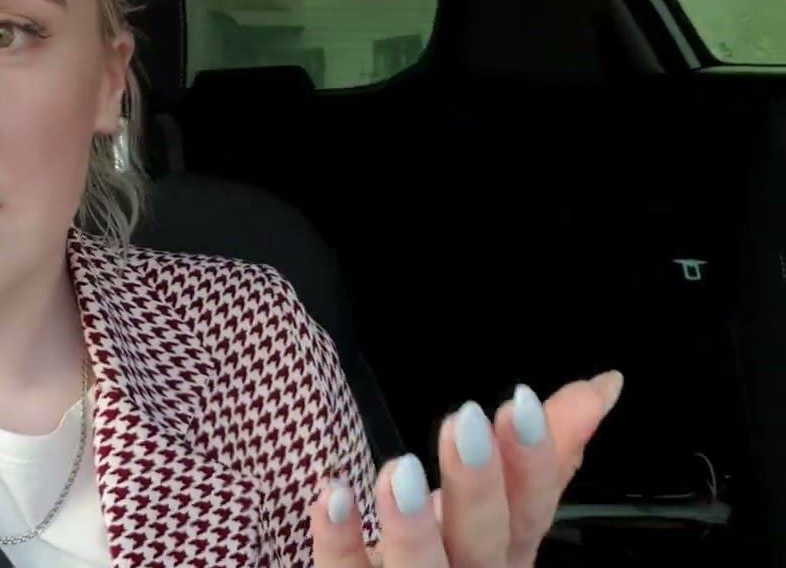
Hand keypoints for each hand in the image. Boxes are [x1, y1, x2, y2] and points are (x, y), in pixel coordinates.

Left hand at [310, 370, 623, 567]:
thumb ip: (547, 453)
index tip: (520, 402)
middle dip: (477, 484)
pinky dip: (340, 539)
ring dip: (412, 524)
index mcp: (506, 551)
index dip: (533, 462)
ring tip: (400, 469)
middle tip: (465, 421)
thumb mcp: (500, 508)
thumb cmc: (452, 554)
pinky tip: (332, 496)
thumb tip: (603, 384)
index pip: (531, 508)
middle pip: (481, 540)